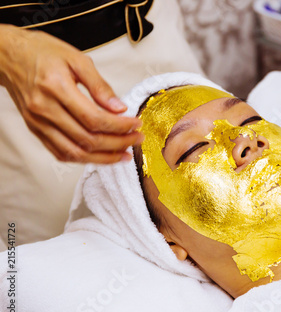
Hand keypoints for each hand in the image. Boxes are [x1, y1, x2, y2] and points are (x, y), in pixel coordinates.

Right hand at [0, 25, 142, 163]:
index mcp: (56, 88)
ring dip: (103, 158)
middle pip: (87, 139)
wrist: (9, 56)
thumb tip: (120, 108)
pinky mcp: (35, 130)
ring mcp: (38, 123)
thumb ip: (100, 86)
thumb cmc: (42, 53)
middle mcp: (44, 109)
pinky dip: (83, 158)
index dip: (120, 126)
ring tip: (123, 154)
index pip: (94, 118)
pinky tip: (100, 156)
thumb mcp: (77, 59)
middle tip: (136, 139)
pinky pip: (61, 153)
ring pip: (75, 152)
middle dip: (117, 143)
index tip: (136, 125)